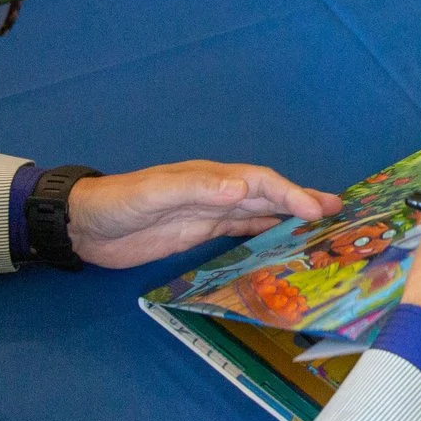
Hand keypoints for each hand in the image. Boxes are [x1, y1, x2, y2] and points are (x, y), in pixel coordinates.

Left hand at [66, 162, 341, 268]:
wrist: (82, 226)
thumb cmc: (115, 204)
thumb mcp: (151, 194)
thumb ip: (194, 189)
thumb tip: (240, 187)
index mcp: (208, 178)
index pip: (259, 182)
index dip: (289, 193)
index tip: (316, 210)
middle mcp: (215, 192)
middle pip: (268, 194)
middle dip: (303, 200)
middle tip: (338, 211)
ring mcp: (209, 212)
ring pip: (260, 211)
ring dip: (291, 216)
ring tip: (322, 225)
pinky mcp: (199, 232)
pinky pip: (242, 230)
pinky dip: (266, 232)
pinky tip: (283, 241)